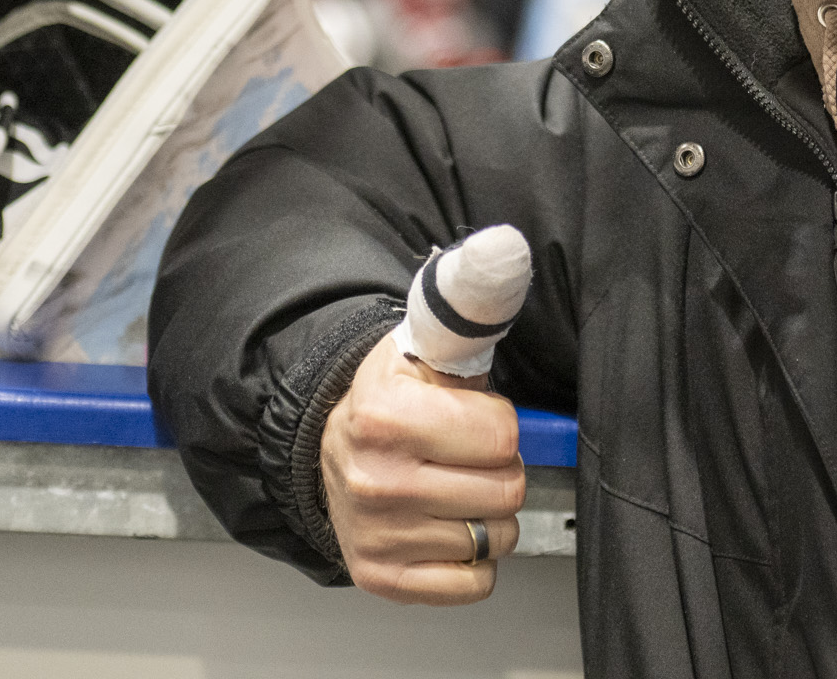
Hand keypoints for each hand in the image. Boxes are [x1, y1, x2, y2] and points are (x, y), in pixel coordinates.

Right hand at [321, 328, 526, 603]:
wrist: (331, 452)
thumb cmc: (393, 401)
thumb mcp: (424, 347)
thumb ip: (469, 308)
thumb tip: (502, 253)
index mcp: (384, 415)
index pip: (502, 437)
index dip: (498, 424)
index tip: (471, 418)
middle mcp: (375, 480)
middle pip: (505, 489)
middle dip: (498, 469)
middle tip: (466, 457)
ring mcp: (377, 535)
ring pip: (494, 537)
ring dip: (486, 515)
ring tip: (453, 488)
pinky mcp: (381, 577)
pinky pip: (474, 582)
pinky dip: (471, 559)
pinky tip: (445, 527)